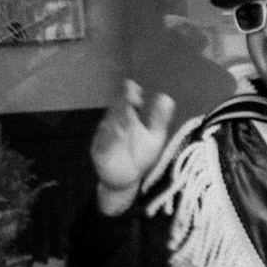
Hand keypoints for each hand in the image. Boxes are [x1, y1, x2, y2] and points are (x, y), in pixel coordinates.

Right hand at [91, 80, 174, 215]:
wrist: (127, 179)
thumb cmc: (140, 155)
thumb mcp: (154, 137)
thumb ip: (159, 119)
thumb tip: (166, 97)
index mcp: (125, 119)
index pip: (127, 104)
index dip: (130, 95)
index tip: (136, 87)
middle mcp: (113, 126)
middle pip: (117, 113)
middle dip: (124, 104)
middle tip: (131, 94)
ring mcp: (105, 139)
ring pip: (110, 128)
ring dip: (117, 119)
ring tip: (127, 112)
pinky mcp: (100, 153)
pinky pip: (104, 145)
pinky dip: (110, 139)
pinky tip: (118, 132)